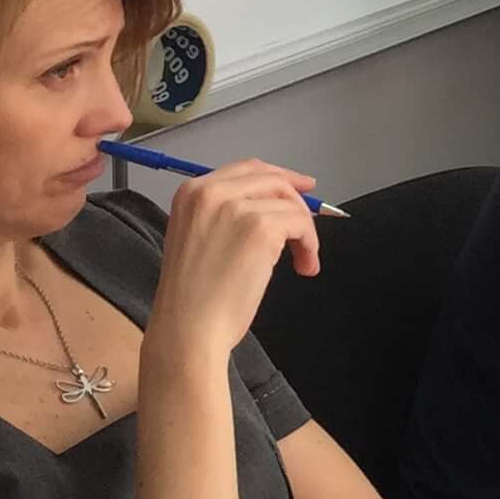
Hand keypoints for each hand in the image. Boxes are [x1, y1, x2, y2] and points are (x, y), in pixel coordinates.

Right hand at [146, 159, 320, 364]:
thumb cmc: (193, 298)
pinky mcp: (259, 226)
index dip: (278, 177)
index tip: (300, 186)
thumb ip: (227, 215)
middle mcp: (211, 192)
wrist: (188, 328)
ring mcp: (235, 207)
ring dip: (305, 232)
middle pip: (271, 179)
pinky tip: (304, 265)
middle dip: (298, 200)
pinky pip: (300, 224)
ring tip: (303, 259)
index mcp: (191, 193)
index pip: (245, 169)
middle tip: (311, 222)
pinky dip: (309, 245)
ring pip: (290, 203)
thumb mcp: (199, 239)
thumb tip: (274, 205)